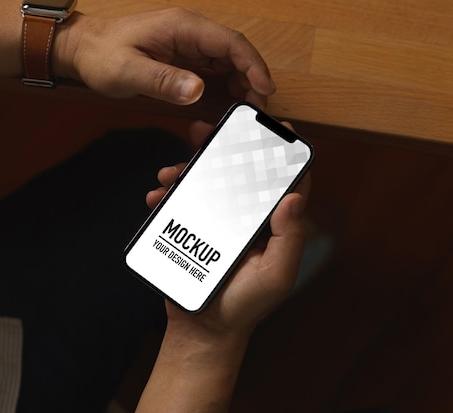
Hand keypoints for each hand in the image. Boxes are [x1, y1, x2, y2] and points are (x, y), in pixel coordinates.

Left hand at [56, 8, 275, 106]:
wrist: (84, 49)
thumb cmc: (102, 55)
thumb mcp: (128, 71)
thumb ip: (162, 81)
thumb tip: (197, 90)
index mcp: (182, 27)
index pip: (230, 42)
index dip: (252, 64)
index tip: (264, 88)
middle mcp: (190, 32)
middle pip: (235, 52)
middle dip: (252, 79)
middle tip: (257, 110)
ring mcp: (189, 43)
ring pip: (229, 61)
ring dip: (243, 83)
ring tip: (248, 110)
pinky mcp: (185, 56)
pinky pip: (216, 68)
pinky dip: (229, 84)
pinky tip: (231, 102)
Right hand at [146, 121, 310, 338]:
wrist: (203, 327)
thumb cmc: (245, 304)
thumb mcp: (275, 276)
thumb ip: (288, 239)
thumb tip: (295, 198)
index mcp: (271, 223)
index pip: (283, 180)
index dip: (282, 151)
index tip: (274, 126)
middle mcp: (246, 215)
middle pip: (239, 170)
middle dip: (224, 146)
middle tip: (206, 131)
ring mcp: (217, 218)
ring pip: (206, 180)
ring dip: (188, 167)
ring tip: (170, 172)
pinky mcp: (192, 226)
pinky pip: (181, 200)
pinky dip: (167, 192)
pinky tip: (157, 194)